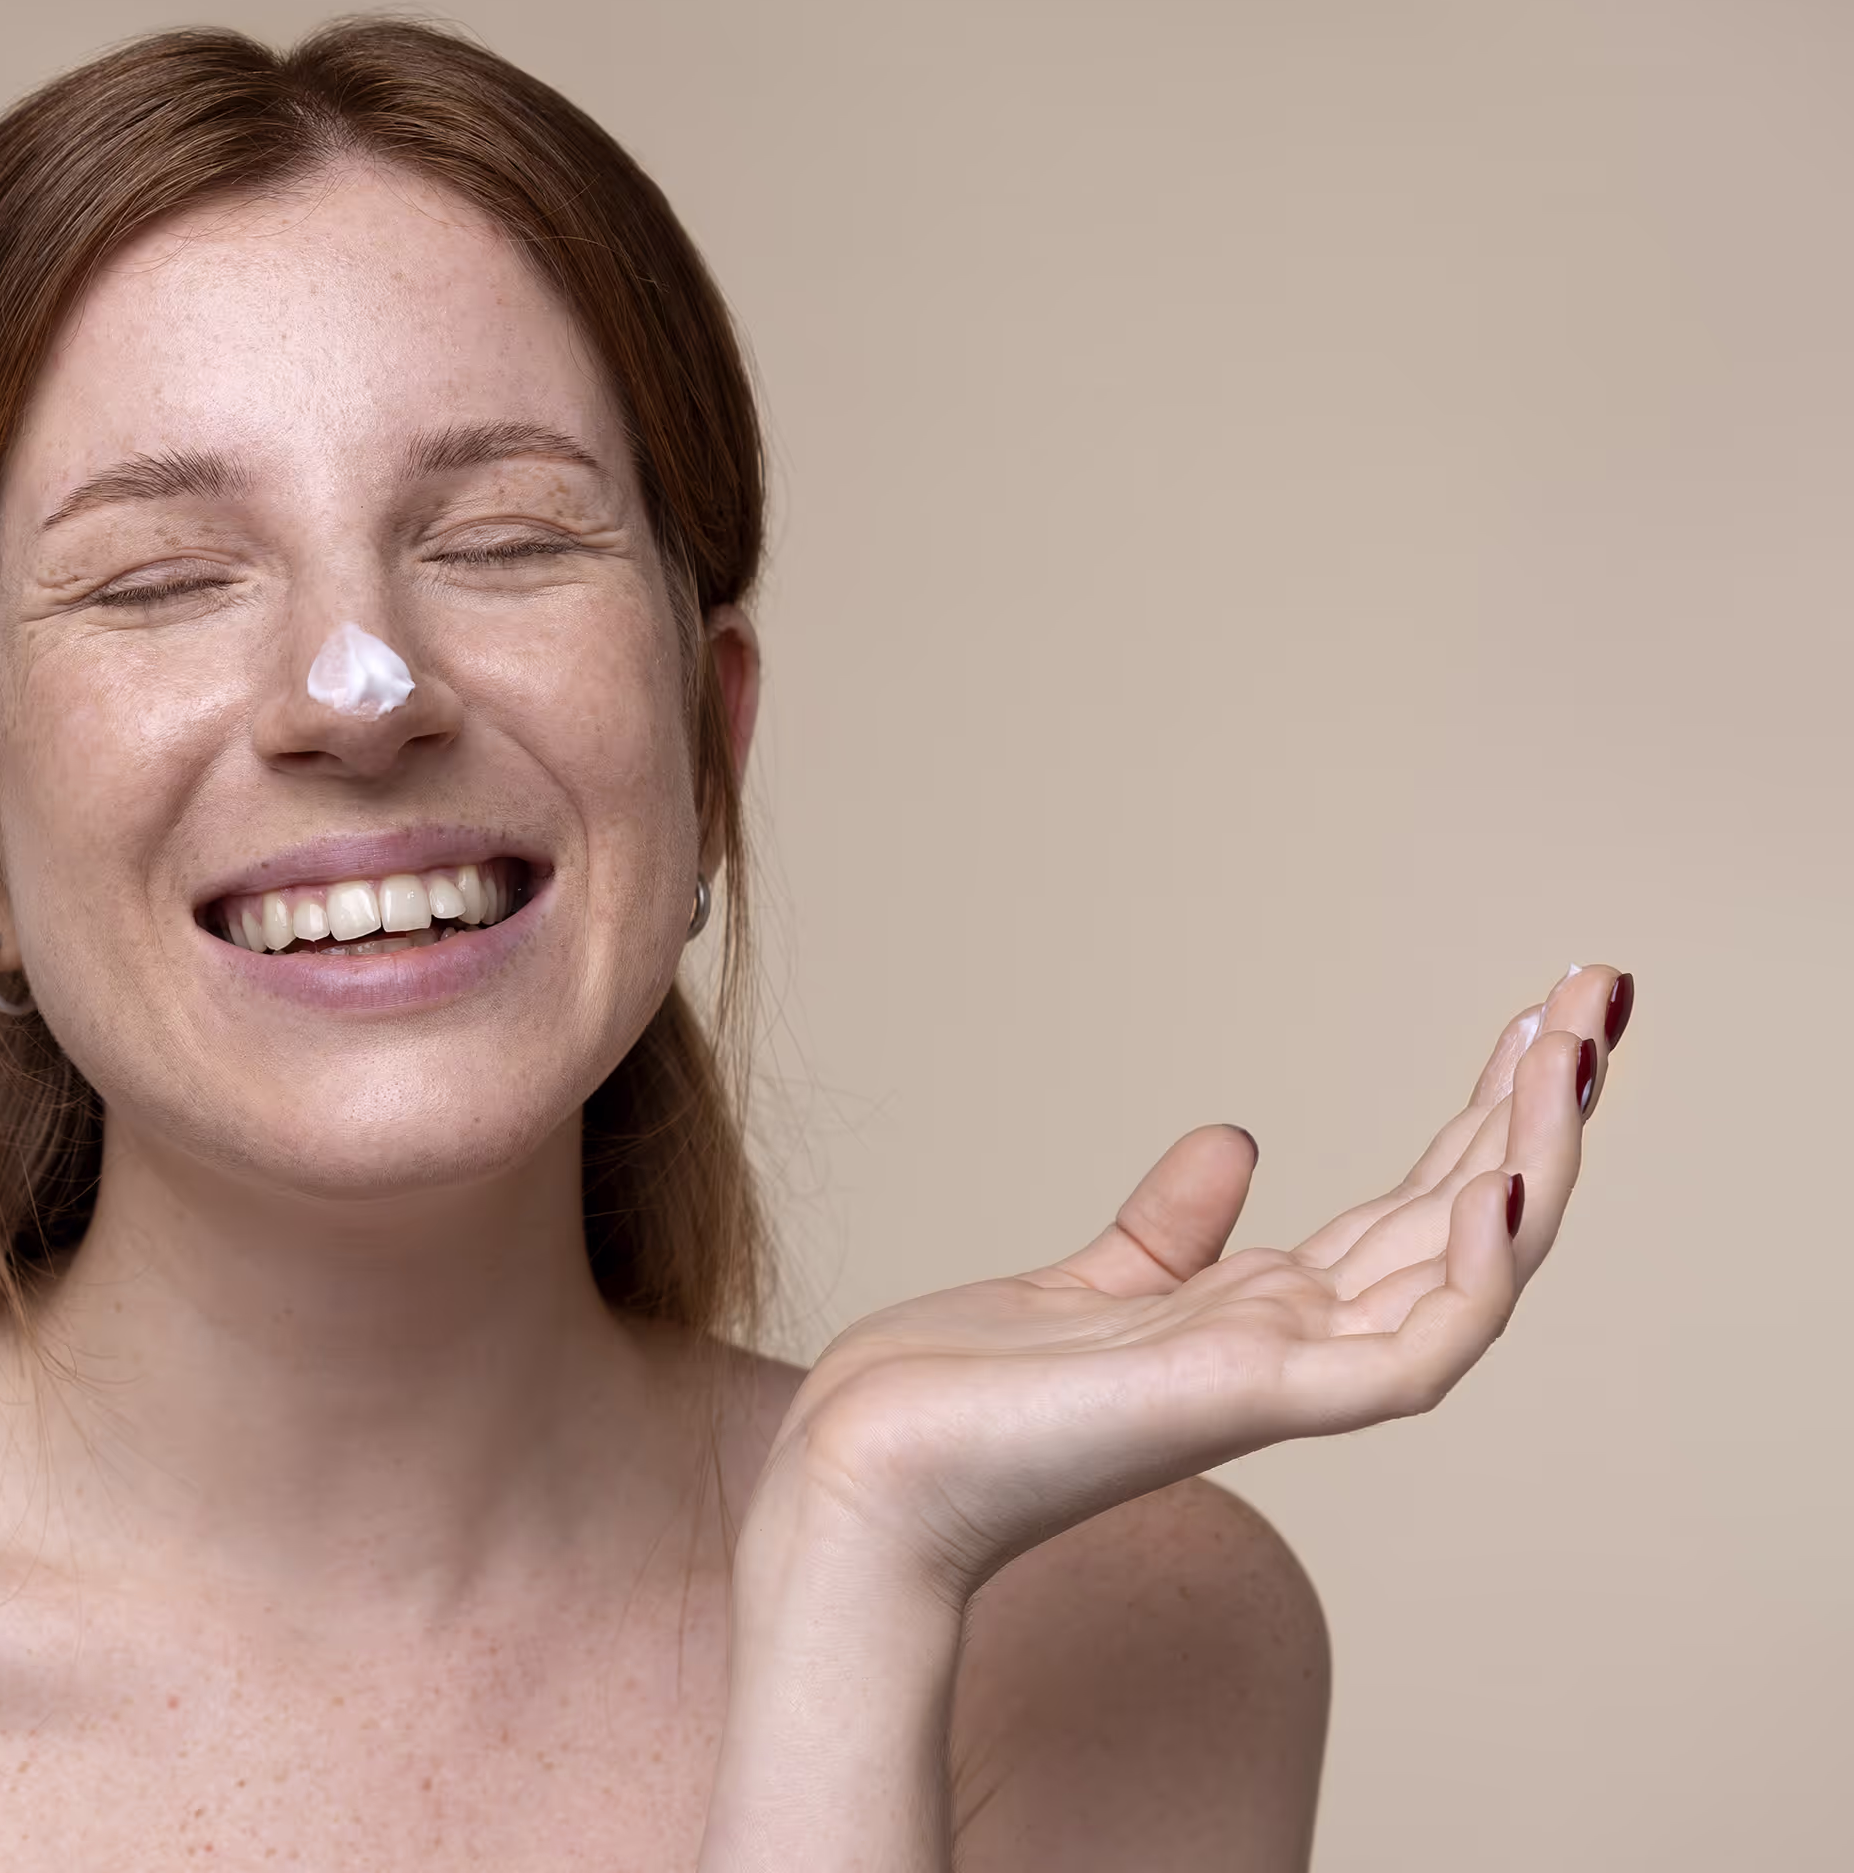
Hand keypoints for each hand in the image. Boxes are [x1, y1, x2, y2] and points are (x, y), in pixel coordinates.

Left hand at [742, 964, 1635, 1610]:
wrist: (866, 1469)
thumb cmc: (957, 1399)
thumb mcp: (1087, 1283)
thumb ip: (1170, 1228)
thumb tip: (1236, 1140)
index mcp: (1259, 1316)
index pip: (1416, 1210)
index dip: (1484, 1117)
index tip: (1540, 1019)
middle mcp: (1292, 1346)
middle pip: (1464, 1224)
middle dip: (1538, 1112)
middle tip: (1598, 993)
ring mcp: (1280, 1377)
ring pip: (1468, 1274)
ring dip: (1531, 1160)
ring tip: (1573, 1050)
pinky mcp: (1246, 1401)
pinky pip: (1408, 1356)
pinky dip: (1471, 1278)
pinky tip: (1499, 1184)